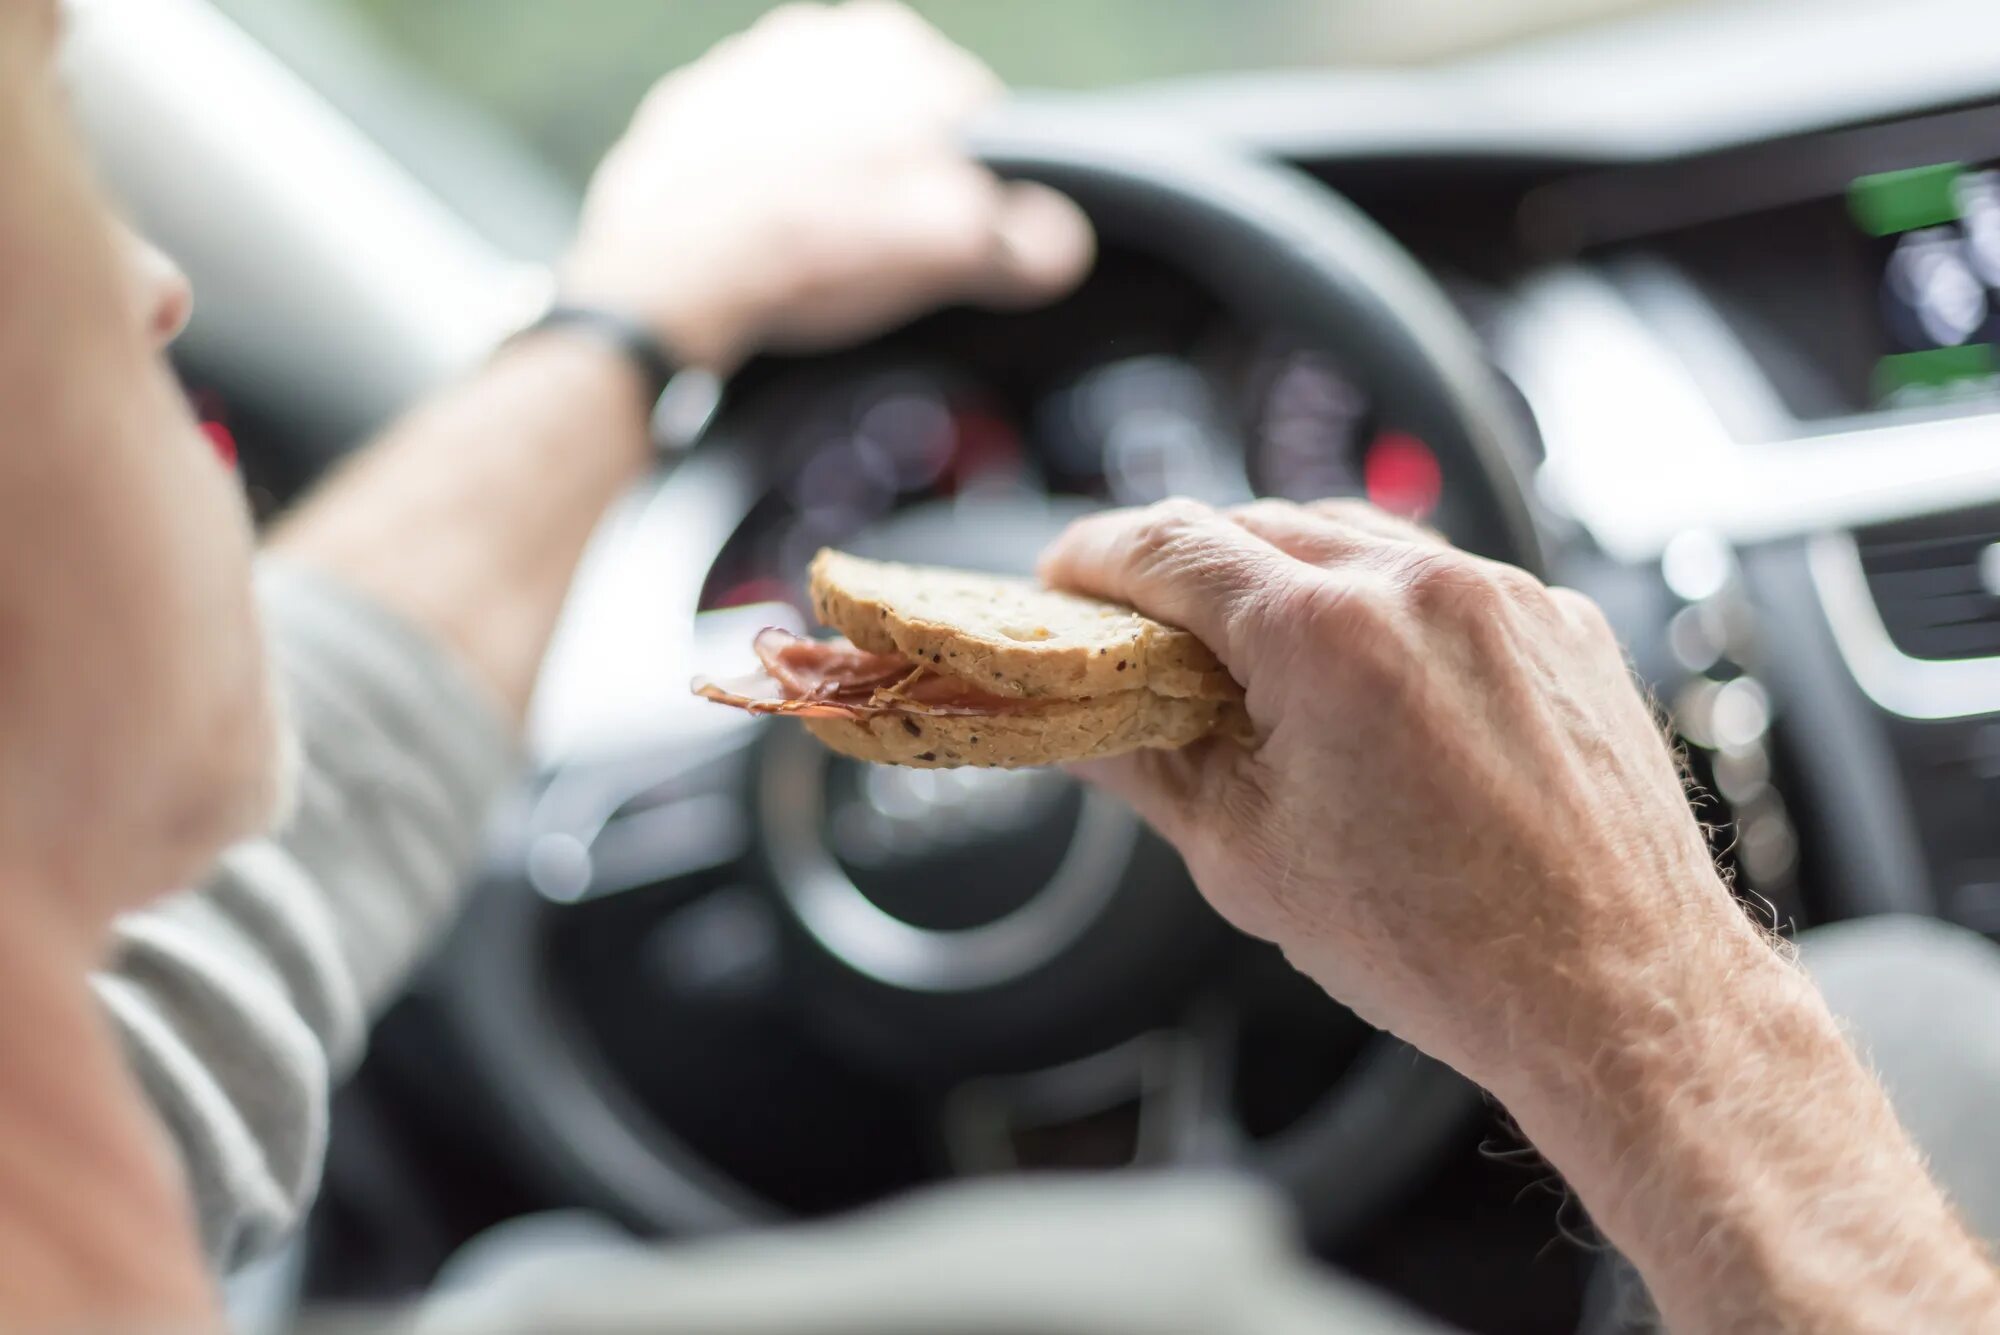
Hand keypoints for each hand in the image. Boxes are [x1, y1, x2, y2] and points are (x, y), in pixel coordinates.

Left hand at [561, 1, 1093, 371]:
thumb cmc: (818, 245)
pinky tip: (770, 248)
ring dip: (831, 189)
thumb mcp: (952, 249)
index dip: (976, 195)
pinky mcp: (685, 119)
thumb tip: (1060, 244)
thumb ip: (1022, 241)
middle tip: (885, 259)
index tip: (960, 246)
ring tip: (823, 260)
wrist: (676, 269)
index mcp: (891, 43)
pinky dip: (766, 197)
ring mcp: (741, 72)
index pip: (971, 122)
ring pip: (822, 139)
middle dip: (896, 186)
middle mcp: (813, 35)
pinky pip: (751, 159)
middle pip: (891, 128)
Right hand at [1038, 497, 1765, 1093]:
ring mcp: (1503, 597)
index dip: (1096, 557)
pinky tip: (1365, 684)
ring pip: (1354, 539)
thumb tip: (1083, 724)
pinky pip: (1442, 579)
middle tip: (1143, 632)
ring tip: (1253, 659)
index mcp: (1328, 636)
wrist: (1616, 989)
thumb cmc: (1446, 947)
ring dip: (1283, 575)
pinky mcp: (1560, 623)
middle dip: (1183, 568)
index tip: (1065, 578)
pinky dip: (1380, 607)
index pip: (1170, 546)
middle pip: (1258, 524)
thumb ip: (1147, 767)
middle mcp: (1422, 589)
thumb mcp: (1245, 859)